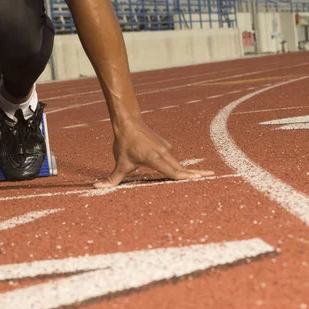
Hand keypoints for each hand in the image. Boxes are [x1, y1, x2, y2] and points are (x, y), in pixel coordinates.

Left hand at [93, 120, 213, 187]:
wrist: (128, 122)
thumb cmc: (124, 143)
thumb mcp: (119, 163)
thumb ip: (111, 179)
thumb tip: (96, 187)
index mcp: (155, 158)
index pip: (173, 172)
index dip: (187, 177)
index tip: (202, 178)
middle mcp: (164, 153)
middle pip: (181, 168)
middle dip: (196, 174)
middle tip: (212, 176)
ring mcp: (166, 148)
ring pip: (176, 165)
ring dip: (186, 172)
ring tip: (203, 176)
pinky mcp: (166, 146)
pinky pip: (172, 160)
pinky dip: (177, 167)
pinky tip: (182, 171)